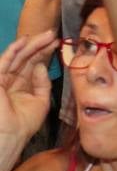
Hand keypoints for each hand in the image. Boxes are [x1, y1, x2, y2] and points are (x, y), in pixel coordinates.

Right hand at [0, 30, 56, 154]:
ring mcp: (2, 80)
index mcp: (21, 86)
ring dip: (31, 45)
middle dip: (40, 46)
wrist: (11, 136)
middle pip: (26, 58)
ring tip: (46, 35)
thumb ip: (43, 83)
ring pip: (17, 57)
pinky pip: (3, 62)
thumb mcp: (40, 101)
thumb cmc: (24, 124)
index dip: (44, 53)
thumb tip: (42, 66)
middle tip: (53, 34)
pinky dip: (13, 51)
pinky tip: (24, 41)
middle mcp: (11, 81)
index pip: (33, 65)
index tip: (57, 43)